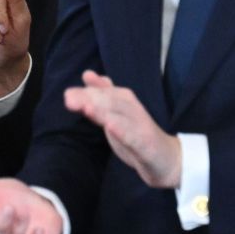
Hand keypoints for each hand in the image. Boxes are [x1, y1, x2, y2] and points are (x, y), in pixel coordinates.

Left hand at [63, 71, 180, 188]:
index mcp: (124, 101)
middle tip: (69, 99)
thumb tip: (87, 74)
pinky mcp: (146, 143)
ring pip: (119, 115)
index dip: (85, 93)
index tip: (67, 94)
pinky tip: (110, 127)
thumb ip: (102, 95)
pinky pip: (132, 136)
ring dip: (102, 111)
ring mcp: (140, 126)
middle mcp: (132, 109)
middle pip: (109, 100)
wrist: (167, 159)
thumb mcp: (117, 112)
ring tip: (86, 108)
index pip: (102, 93)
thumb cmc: (137, 134)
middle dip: (89, 98)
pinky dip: (122, 131)